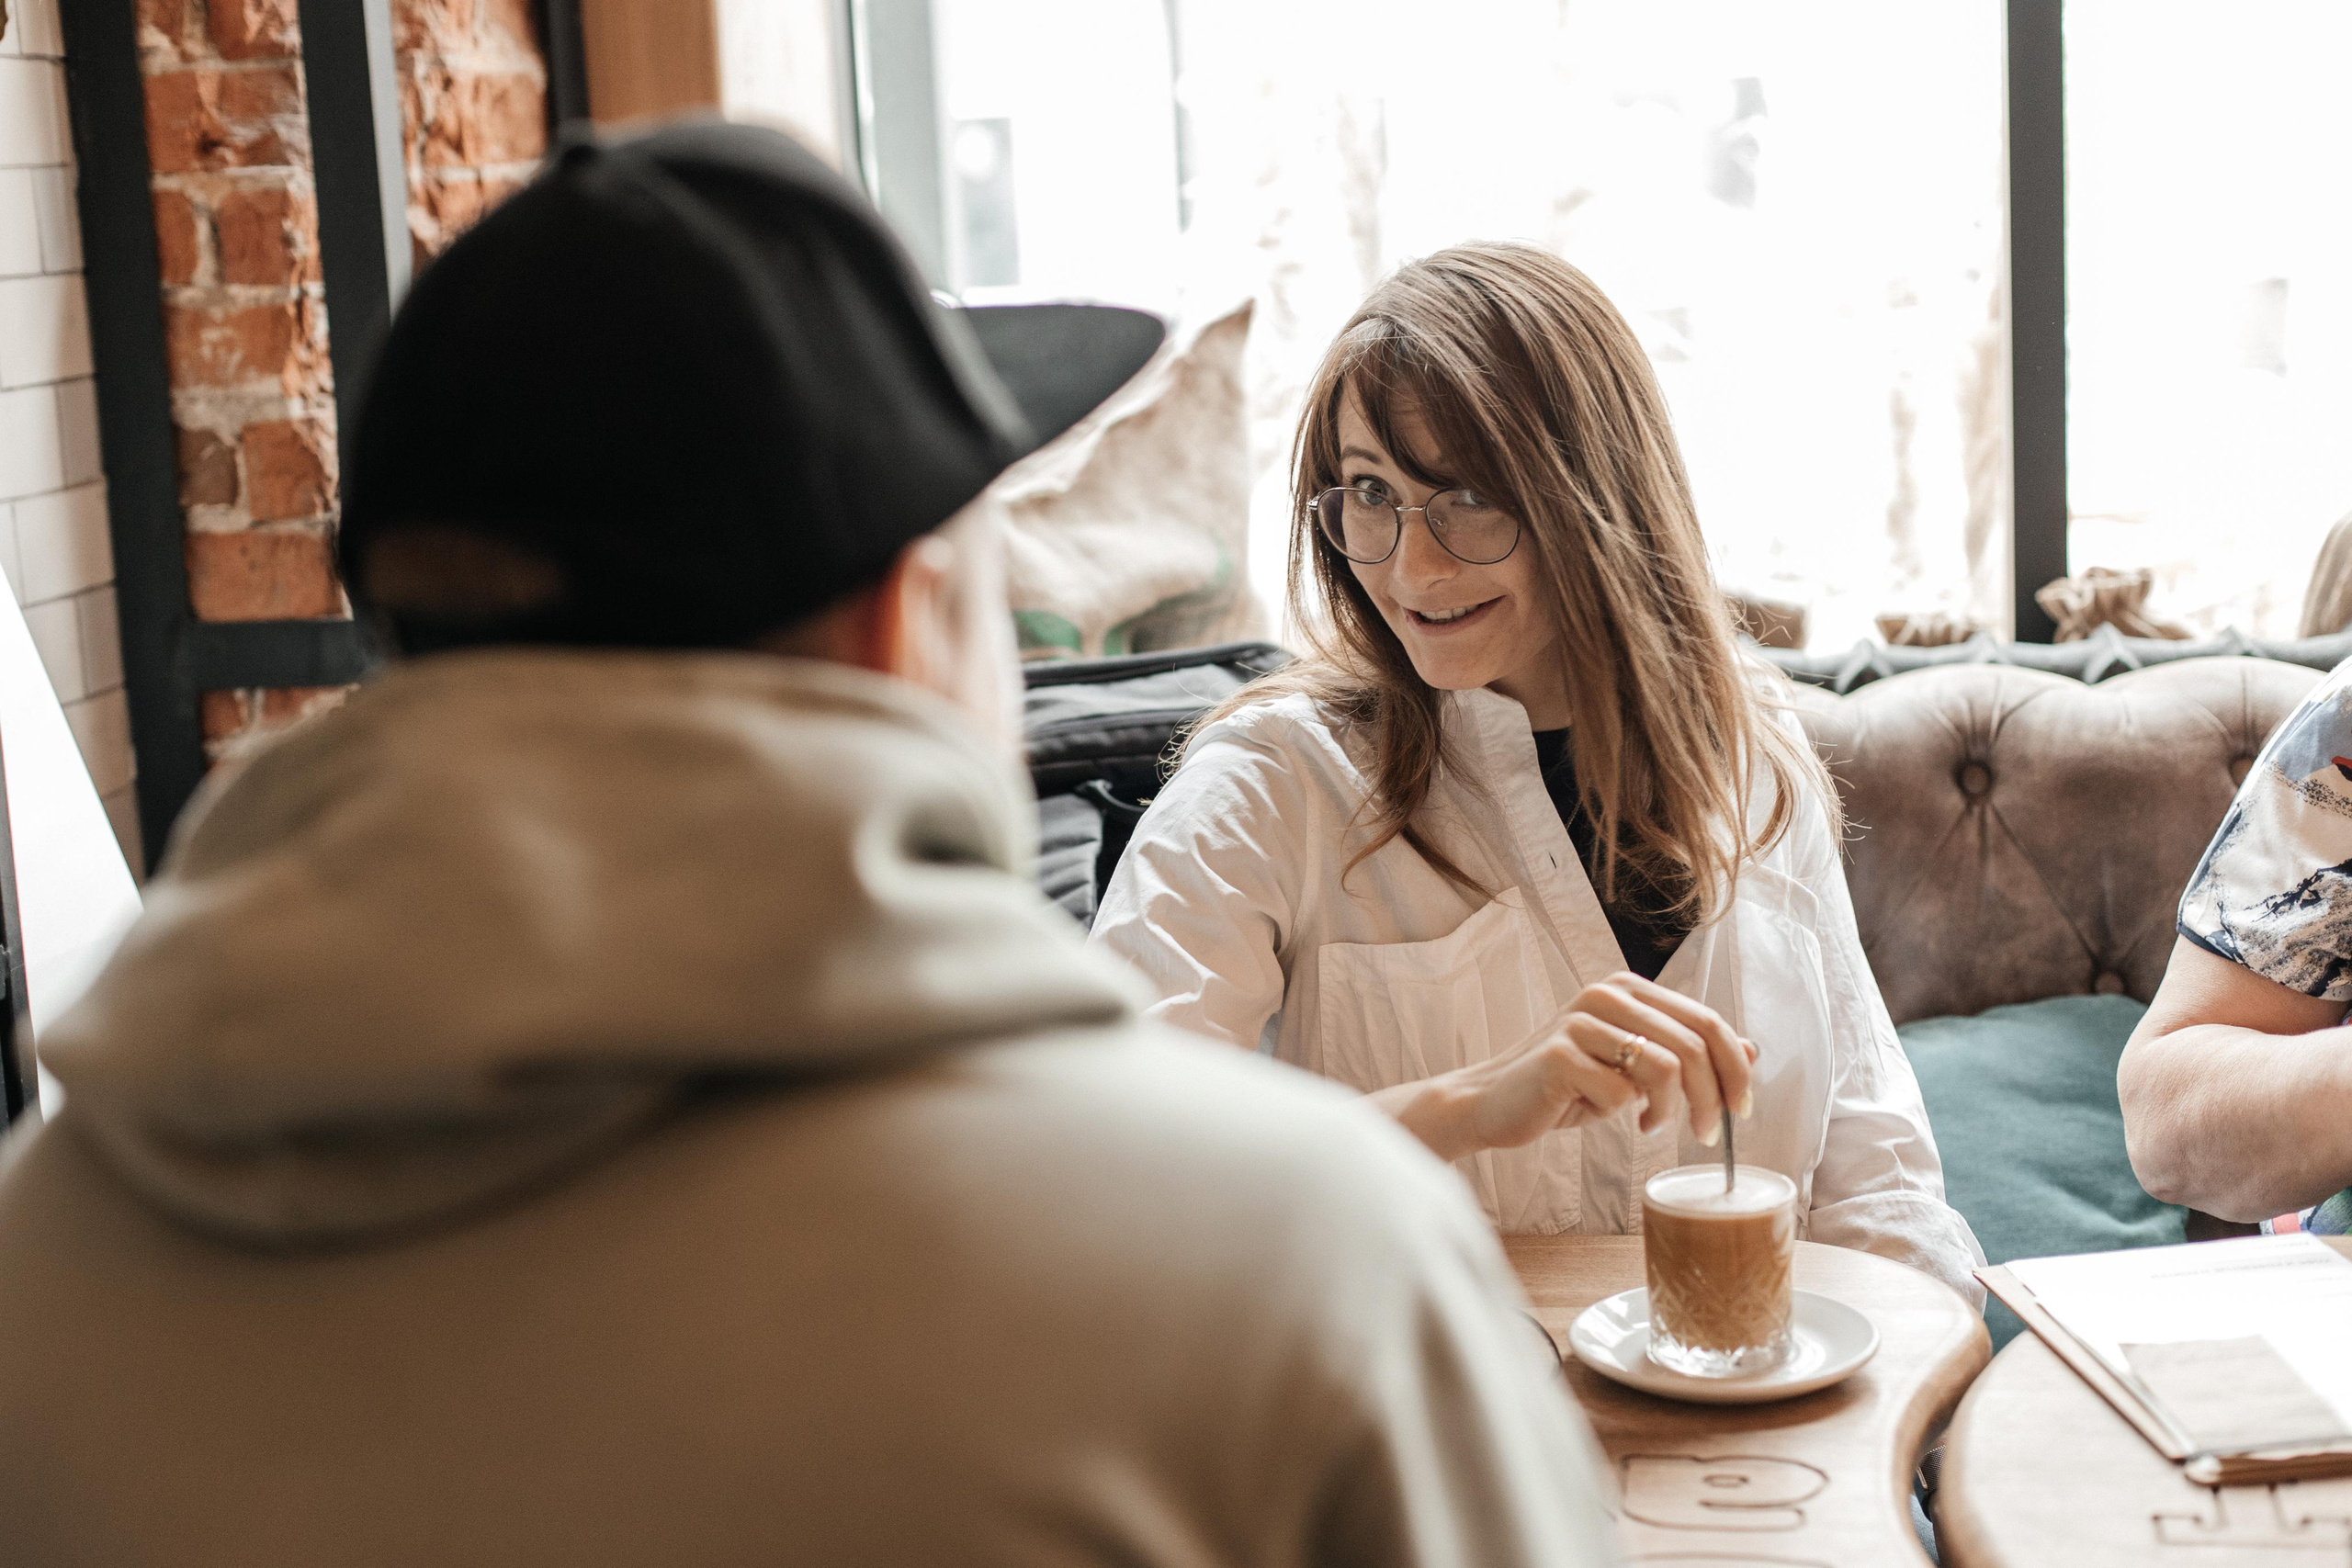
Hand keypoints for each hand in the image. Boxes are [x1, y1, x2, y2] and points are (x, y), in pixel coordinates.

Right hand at [1435, 973, 1755, 1158]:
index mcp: (1627, 989)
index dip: (1736, 1068)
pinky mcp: (1559, 1055)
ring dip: (1671, 1111)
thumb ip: (1685, 1054)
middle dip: (1713, 1098)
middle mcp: (1605, 994)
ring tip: (1652, 1126)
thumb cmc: (1566, 1087)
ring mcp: (1581, 1021)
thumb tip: (1753, 1049)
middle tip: (1707, 1135)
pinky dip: (1623, 1115)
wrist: (1493, 1103)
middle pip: (1693, 1045)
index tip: (1742, 1109)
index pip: (1707, 1021)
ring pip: (1665, 1067)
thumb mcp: (1634, 1069)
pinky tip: (1607, 1116)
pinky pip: (1620, 1093)